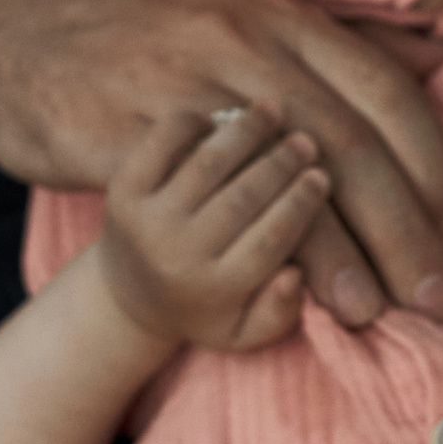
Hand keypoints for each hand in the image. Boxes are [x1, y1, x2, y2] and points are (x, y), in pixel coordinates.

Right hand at [0, 0, 442, 328]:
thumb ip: (340, 47)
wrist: (11, 30)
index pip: (387, 92)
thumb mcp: (248, 17)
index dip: (436, 165)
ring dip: (341, 253)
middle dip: (407, 228)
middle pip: (351, 143)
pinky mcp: (129, 133)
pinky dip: (252, 250)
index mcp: (284, 15)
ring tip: (376, 314)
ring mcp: (185, 84)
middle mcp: (245, 40)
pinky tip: (280, 293)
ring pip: (285, 176)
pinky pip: (207, 203)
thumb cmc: (144, 35)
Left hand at [94, 104, 330, 350]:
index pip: (269, 240)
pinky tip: (217, 117)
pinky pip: (161, 144)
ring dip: (245, 132)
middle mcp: (176, 257)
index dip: (301, 204)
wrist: (127, 295)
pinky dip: (191, 124)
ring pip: (207, 165)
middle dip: (282, 164)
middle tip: (306, 142)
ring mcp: (144, 222)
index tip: (321, 176)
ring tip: (272, 112)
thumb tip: (296, 274)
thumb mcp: (243, 331)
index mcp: (212, 291)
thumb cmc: (203, 306)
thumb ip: (278, 311)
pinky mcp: (121, 192)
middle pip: (242, 198)